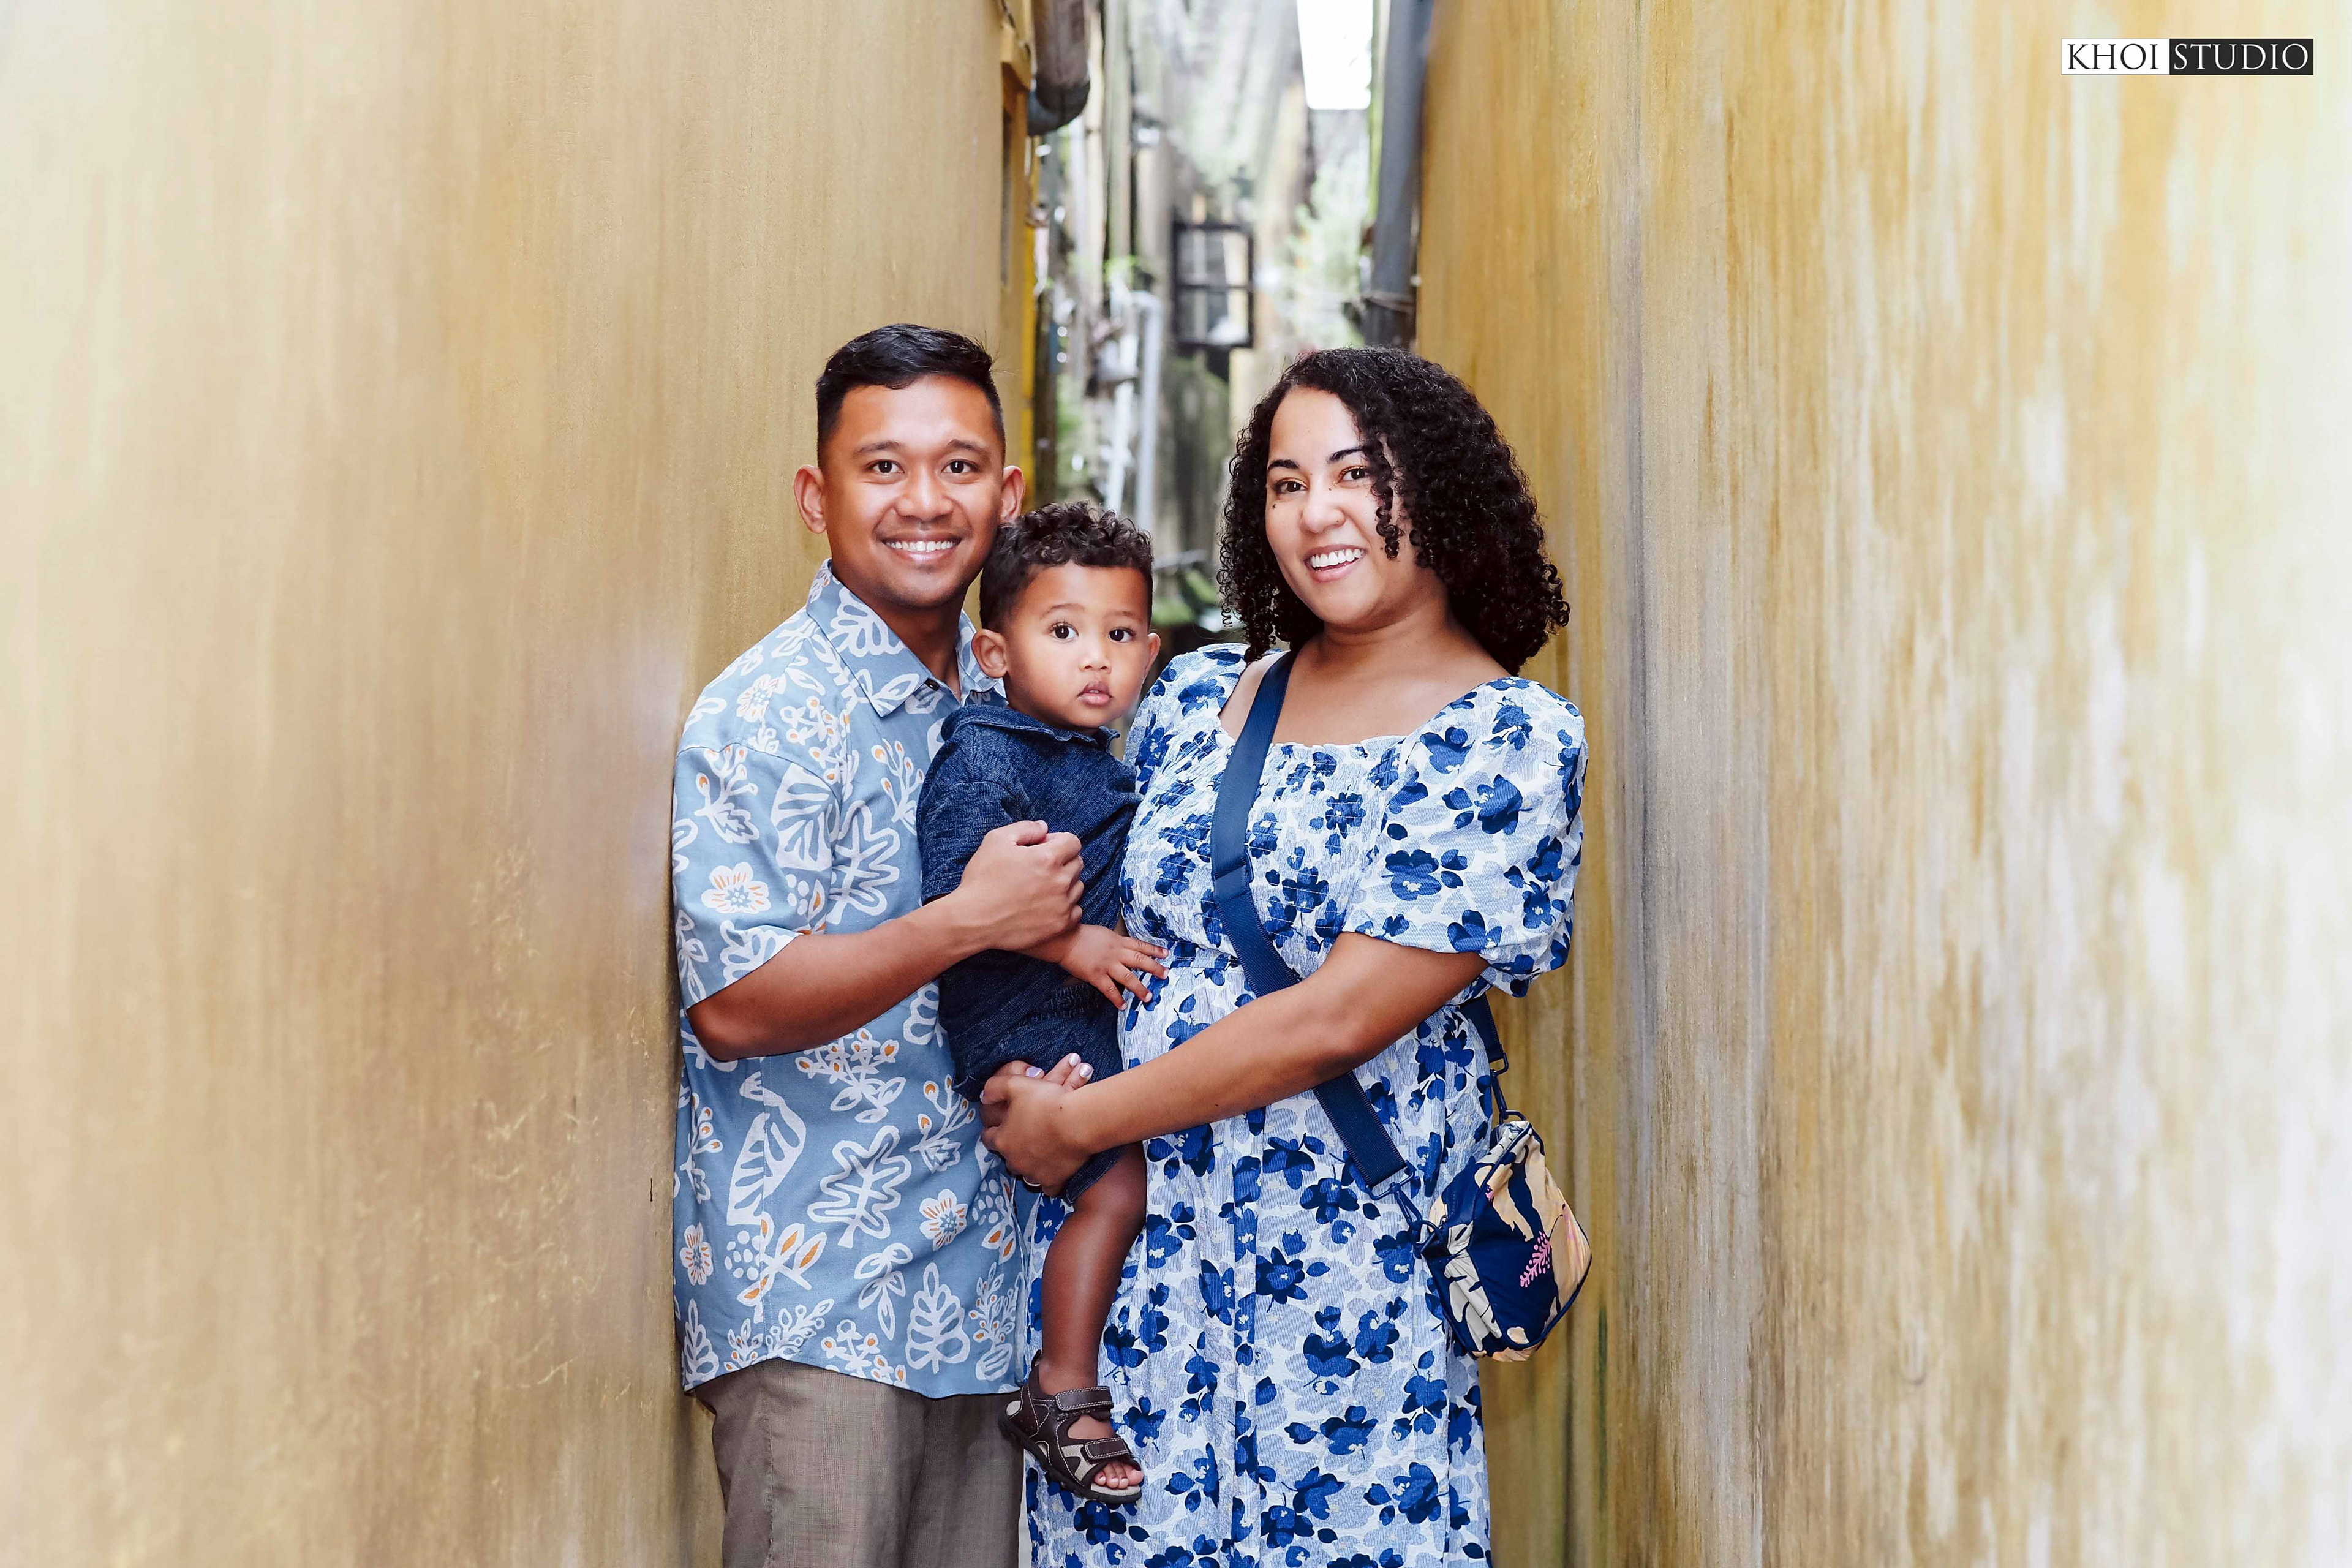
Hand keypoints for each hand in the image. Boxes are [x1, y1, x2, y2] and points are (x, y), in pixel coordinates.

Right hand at [950, 820, 1081, 951]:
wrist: (972, 920)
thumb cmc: (981, 879)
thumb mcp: (996, 841)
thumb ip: (1025, 829)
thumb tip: (1044, 827)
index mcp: (1048, 858)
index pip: (1073, 842)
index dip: (1057, 841)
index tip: (1041, 849)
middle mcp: (1060, 882)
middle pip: (1077, 863)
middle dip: (1062, 861)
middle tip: (1039, 868)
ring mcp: (1062, 906)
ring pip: (1078, 887)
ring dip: (1065, 883)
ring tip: (1041, 888)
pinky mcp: (1060, 926)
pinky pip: (1076, 911)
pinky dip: (1066, 906)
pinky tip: (1046, 905)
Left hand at [979, 1058, 1092, 1192]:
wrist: (1077, 1122)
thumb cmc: (1046, 1102)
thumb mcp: (1015, 1084)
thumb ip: (994, 1088)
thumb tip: (983, 1097)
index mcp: (1002, 1140)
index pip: (988, 1137)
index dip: (994, 1129)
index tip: (1003, 1124)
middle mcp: (1014, 1161)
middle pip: (1007, 1156)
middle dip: (1013, 1147)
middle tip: (1026, 1135)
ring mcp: (1033, 1174)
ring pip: (1025, 1172)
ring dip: (1029, 1163)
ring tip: (1040, 1151)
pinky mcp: (1053, 1181)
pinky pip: (1047, 1186)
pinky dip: (1049, 1179)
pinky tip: (1053, 1169)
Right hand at [1052, 924, 1167, 1005]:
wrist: (1064, 940)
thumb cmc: (1081, 935)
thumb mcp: (1103, 933)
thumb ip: (1115, 941)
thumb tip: (1125, 947)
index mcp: (1117, 941)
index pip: (1140, 945)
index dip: (1154, 949)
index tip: (1167, 953)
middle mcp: (1115, 953)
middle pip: (1139, 960)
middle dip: (1154, 968)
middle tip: (1166, 975)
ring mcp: (1106, 965)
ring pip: (1128, 977)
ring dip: (1139, 988)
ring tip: (1149, 997)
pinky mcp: (1096, 976)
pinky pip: (1109, 989)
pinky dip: (1116, 999)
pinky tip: (1123, 1006)